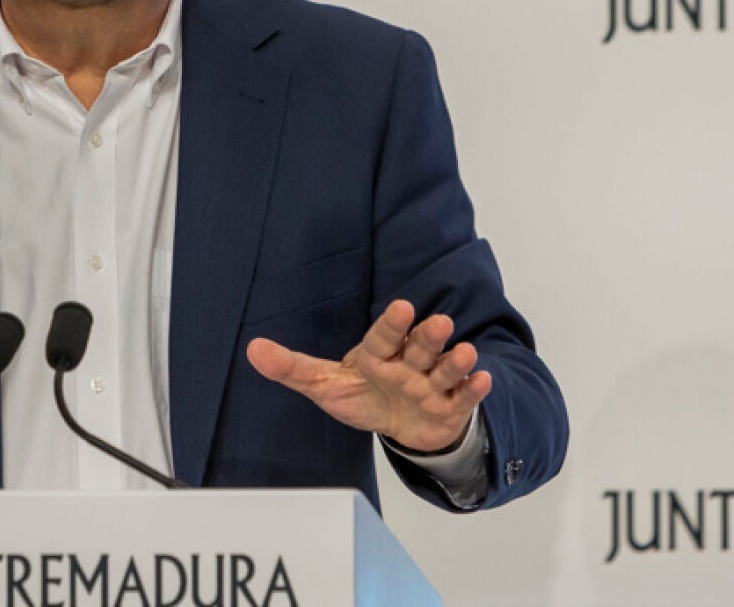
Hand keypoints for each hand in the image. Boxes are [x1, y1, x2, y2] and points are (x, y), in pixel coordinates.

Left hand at [245, 299, 490, 452]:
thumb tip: (252, 350)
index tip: (402, 307)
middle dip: (427, 336)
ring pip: (444, 370)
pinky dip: (473, 389)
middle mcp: (407, 364)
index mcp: (377, 354)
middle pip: (418, 347)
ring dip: (455, 361)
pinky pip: (464, 397)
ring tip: (464, 353)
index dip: (393, 324)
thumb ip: (292, 368)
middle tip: (438, 323)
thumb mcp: (325, 385)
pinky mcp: (450, 407)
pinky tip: (481, 380)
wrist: (402, 425)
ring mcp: (431, 385)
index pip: (383, 336)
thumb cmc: (363, 395)